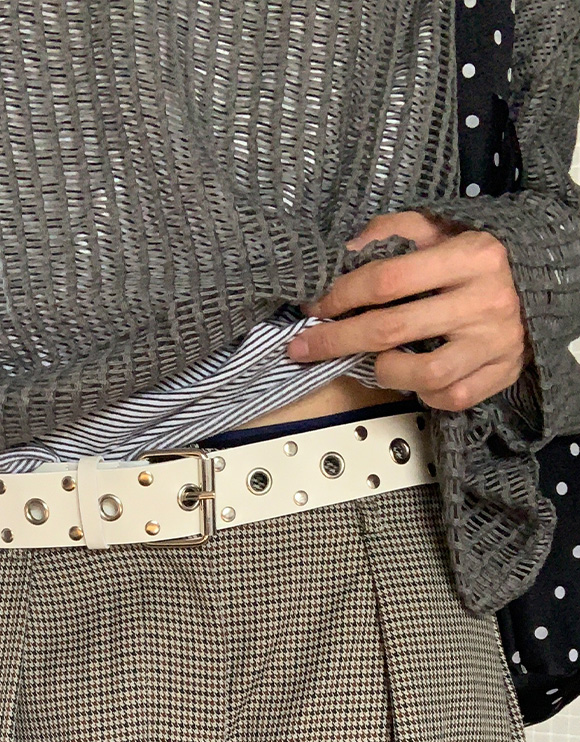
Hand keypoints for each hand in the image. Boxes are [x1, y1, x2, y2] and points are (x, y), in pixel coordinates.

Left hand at [288, 211, 532, 411]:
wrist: (552, 279)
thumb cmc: (481, 256)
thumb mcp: (443, 228)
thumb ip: (396, 230)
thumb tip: (348, 249)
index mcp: (469, 256)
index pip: (386, 280)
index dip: (341, 296)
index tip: (315, 308)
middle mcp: (484, 301)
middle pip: (391, 328)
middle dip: (337, 340)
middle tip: (306, 347)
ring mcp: (495, 342)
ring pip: (424, 372)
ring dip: (385, 371)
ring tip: (378, 362)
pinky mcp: (502, 373)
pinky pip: (450, 396)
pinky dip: (423, 391)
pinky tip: (415, 375)